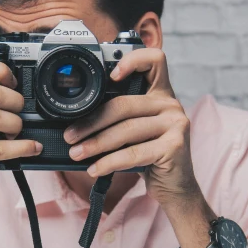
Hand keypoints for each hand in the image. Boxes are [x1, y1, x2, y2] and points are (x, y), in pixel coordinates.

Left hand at [62, 48, 200, 206]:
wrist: (175, 187)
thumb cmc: (150, 156)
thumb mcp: (135, 131)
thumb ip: (119, 118)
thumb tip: (76, 121)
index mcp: (161, 94)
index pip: (154, 60)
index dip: (133, 60)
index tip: (110, 76)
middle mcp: (171, 104)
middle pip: (124, 104)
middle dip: (91, 122)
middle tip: (70, 136)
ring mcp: (176, 124)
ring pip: (126, 130)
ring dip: (95, 144)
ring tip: (76, 153)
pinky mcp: (174, 146)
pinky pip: (133, 153)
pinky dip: (109, 163)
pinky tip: (95, 169)